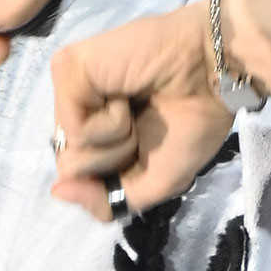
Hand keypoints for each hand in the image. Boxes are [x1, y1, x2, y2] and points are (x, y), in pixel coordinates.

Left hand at [49, 0, 232, 219]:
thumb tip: (57, 192)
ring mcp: (68, 88)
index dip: (114, 178)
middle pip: (70, 168)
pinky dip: (111, 124)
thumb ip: (105, 201)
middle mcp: (75, 107)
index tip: (145, 150)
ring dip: (117, 143)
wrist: (213, 78)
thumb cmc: (191, 121)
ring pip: (69, 153)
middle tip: (143, 126)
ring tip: (137, 109)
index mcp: (93, 128)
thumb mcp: (152, 182)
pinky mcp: (67, 69)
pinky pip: (74, 129)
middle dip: (115, 161)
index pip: (79, 178)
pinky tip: (126, 97)